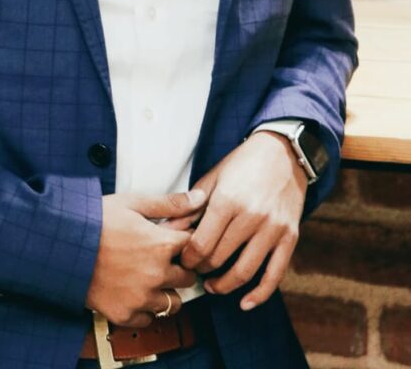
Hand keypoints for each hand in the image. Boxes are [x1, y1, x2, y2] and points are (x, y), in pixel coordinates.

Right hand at [86, 190, 205, 326]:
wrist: (62, 244)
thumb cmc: (95, 219)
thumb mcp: (133, 203)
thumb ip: (170, 204)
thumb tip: (201, 198)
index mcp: (161, 245)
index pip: (195, 247)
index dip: (187, 242)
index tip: (176, 240)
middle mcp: (156, 275)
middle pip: (188, 278)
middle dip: (180, 268)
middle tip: (162, 259)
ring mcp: (141, 298)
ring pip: (173, 303)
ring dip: (166, 292)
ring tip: (149, 278)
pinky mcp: (125, 314)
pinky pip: (149, 319)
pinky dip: (145, 309)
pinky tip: (134, 292)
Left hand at [178, 133, 307, 309]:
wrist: (282, 153)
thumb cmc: (242, 164)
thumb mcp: (212, 178)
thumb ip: (189, 207)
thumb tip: (166, 231)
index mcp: (228, 200)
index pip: (201, 243)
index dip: (187, 258)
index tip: (182, 260)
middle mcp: (251, 216)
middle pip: (220, 259)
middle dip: (203, 270)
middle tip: (195, 271)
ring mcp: (273, 228)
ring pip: (245, 271)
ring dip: (225, 285)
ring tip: (213, 286)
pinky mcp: (290, 237)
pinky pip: (275, 274)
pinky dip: (259, 294)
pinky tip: (245, 302)